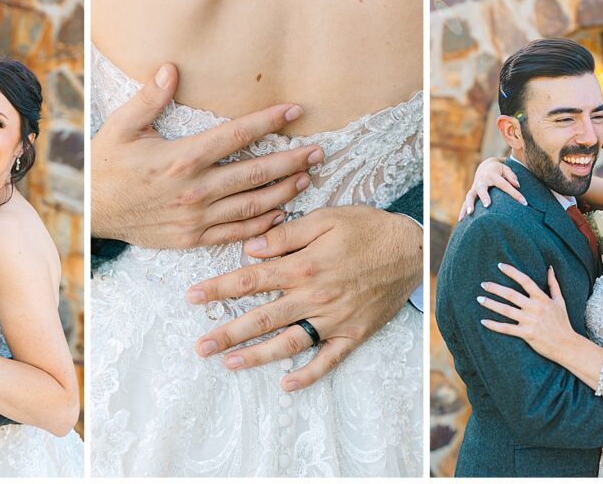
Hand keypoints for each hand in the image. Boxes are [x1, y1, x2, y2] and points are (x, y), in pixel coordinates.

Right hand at [91, 63, 323, 248]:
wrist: (91, 213)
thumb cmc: (107, 167)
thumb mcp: (122, 127)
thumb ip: (150, 99)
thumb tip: (170, 68)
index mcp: (182, 157)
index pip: (237, 136)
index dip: (270, 122)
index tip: (295, 112)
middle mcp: (195, 189)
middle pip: (255, 173)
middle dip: (291, 160)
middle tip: (318, 151)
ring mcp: (196, 217)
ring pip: (252, 205)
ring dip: (284, 192)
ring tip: (308, 178)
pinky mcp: (193, 237)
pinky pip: (236, 232)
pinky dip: (263, 225)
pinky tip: (281, 213)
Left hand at [188, 205, 422, 391]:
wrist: (411, 249)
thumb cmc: (366, 228)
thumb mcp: (326, 219)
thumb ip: (287, 235)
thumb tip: (251, 248)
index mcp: (303, 267)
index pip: (251, 280)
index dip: (219, 289)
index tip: (192, 296)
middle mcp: (314, 297)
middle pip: (262, 318)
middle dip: (227, 332)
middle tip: (199, 346)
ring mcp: (334, 319)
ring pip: (289, 342)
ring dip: (257, 355)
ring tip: (229, 364)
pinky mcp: (353, 334)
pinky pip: (328, 359)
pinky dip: (308, 374)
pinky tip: (287, 385)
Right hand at [458, 157, 525, 220]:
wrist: (485, 168)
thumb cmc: (499, 171)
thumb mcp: (506, 169)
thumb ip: (512, 176)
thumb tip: (517, 185)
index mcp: (492, 175)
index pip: (504, 185)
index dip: (515, 194)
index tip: (524, 202)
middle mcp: (481, 181)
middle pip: (481, 188)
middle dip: (483, 196)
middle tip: (487, 205)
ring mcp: (474, 188)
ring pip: (470, 196)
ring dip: (469, 204)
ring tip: (470, 213)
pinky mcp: (471, 194)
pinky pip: (465, 202)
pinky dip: (463, 210)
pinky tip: (461, 220)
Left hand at [478, 264, 576, 360]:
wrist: (567, 345)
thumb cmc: (562, 322)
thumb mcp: (560, 301)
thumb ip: (553, 284)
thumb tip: (550, 268)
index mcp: (542, 299)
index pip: (525, 281)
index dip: (512, 272)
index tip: (500, 266)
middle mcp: (535, 308)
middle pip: (511, 294)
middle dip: (495, 288)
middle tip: (483, 284)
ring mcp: (530, 321)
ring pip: (506, 310)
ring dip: (491, 304)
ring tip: (479, 299)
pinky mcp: (527, 334)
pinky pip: (506, 328)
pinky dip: (494, 325)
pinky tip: (483, 321)